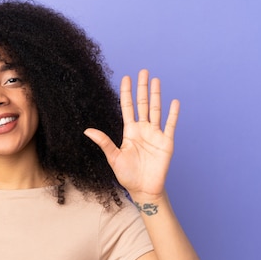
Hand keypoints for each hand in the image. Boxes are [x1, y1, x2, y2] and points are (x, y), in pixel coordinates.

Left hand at [84, 69, 179, 198]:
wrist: (144, 188)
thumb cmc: (127, 175)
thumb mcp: (113, 157)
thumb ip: (103, 142)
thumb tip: (87, 131)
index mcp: (130, 131)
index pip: (127, 107)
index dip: (126, 92)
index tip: (126, 77)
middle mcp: (143, 129)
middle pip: (143, 104)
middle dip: (142, 88)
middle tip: (143, 71)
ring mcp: (155, 134)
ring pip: (156, 110)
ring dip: (156, 95)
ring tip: (156, 80)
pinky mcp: (166, 142)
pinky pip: (170, 125)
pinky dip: (173, 113)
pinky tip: (174, 101)